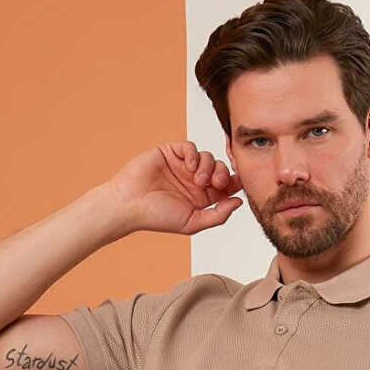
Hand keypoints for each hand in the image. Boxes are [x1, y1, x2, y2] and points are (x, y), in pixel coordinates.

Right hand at [105, 140, 243, 235]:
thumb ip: (218, 215)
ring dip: (207, 167)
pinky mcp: (170, 152)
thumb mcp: (193, 222)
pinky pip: (190, 147)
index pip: (225, 186)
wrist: (130, 204)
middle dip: (223, 174)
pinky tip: (188, 167)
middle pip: (220, 169)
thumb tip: (239, 202)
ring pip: (207, 157)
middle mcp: (193, 181)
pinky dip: (193, 155)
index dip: (234, 182)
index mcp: (201, 197)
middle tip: (216, 183)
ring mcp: (182, 166)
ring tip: (196, 180)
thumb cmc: (157, 217)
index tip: (239, 183)